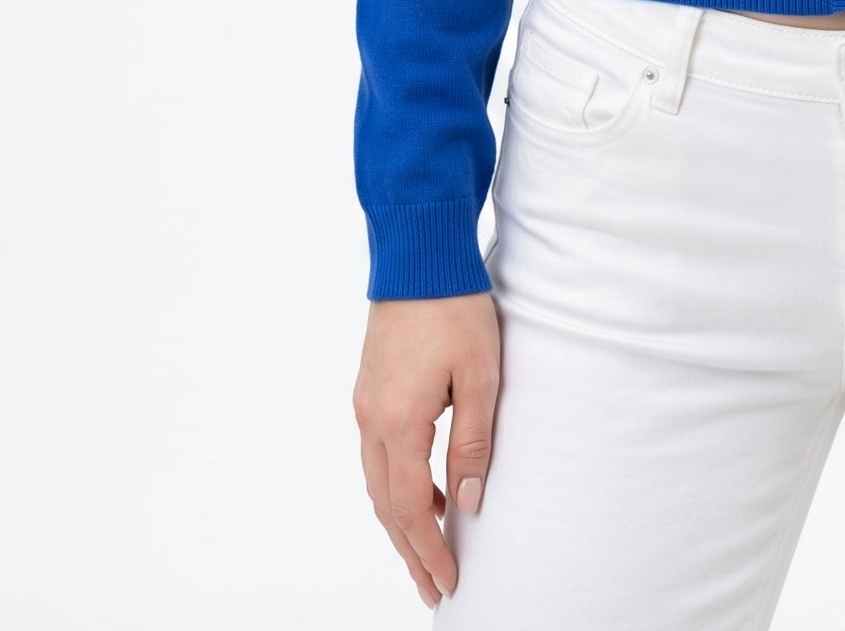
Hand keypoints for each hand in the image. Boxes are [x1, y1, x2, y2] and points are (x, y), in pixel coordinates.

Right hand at [353, 292, 501, 606]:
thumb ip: (473, 442)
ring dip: (401, 523)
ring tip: (428, 554)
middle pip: (386, 506)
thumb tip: (469, 503)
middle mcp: (370, 420)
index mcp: (398, 421)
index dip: (428, 550)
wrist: (418, 256)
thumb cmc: (455, 308)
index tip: (447, 582)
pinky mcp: (368, 391)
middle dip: (410, 551)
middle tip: (434, 589)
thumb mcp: (480, 375)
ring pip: (377, 484)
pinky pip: (378, 457)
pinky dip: (397, 487)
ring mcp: (364, 405)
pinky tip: (426, 494)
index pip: (411, 508)